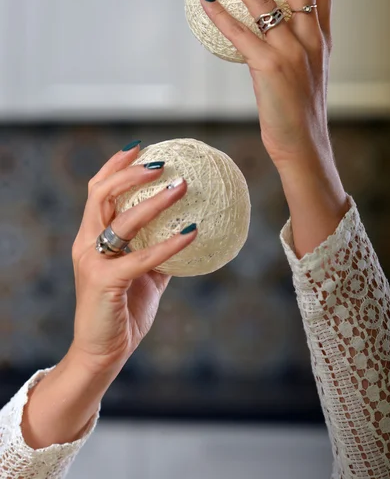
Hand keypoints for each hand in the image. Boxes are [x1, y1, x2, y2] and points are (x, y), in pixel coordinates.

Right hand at [69, 143, 196, 375]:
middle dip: (130, 173)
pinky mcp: (105, 282)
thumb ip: (156, 255)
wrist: (103, 352)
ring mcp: (93, 261)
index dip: (115, 166)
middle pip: (101, 194)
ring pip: (121, 220)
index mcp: (92, 237)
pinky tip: (192, 232)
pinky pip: (143, 258)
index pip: (97, 191)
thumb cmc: (122, 311)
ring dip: (153, 201)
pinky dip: (169, 244)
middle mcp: (86, 243)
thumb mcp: (142, 277)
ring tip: (181, 187)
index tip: (138, 148)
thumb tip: (185, 234)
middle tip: (161, 163)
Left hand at [201, 0, 332, 171]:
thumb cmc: (301, 114)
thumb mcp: (308, 75)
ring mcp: (292, 53)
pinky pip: (241, 34)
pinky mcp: (270, 68)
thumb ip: (295, 50)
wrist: (304, 146)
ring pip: (264, 1)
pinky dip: (221, 14)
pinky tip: (206, 1)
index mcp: (324, 40)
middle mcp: (312, 40)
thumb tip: (266, 36)